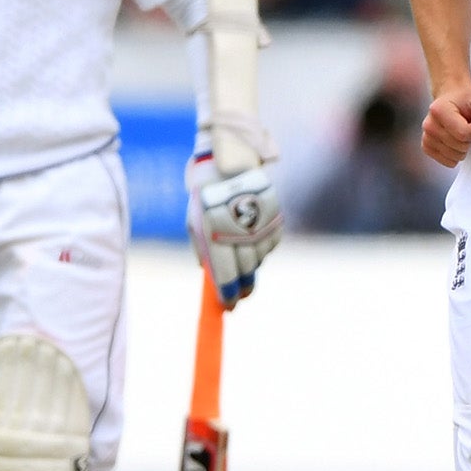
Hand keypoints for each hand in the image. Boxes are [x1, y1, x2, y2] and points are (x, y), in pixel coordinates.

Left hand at [186, 157, 281, 306]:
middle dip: (241, 288)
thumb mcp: (195, 222)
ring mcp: (261, 223)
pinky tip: (251, 241)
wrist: (229, 162)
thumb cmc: (205, 197)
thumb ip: (203, 251)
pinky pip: (270, 245)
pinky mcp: (275, 217)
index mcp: (215, 231)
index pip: (225, 273)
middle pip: (246, 271)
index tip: (227, 307)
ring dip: (251, 267)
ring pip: (259, 259)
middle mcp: (240, 229)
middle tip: (238, 298)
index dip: (227, 294)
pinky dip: (261, 249)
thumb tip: (212, 278)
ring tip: (241, 260)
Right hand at [421, 83, 470, 167]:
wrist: (450, 97)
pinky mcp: (427, 147)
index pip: (463, 133)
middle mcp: (429, 125)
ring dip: (463, 148)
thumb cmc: (466, 100)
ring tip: (460, 133)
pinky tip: (455, 142)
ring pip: (454, 156)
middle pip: (459, 146)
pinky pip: (447, 161)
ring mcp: (426, 137)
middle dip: (469, 140)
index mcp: (439, 110)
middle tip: (467, 127)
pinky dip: (455, 155)